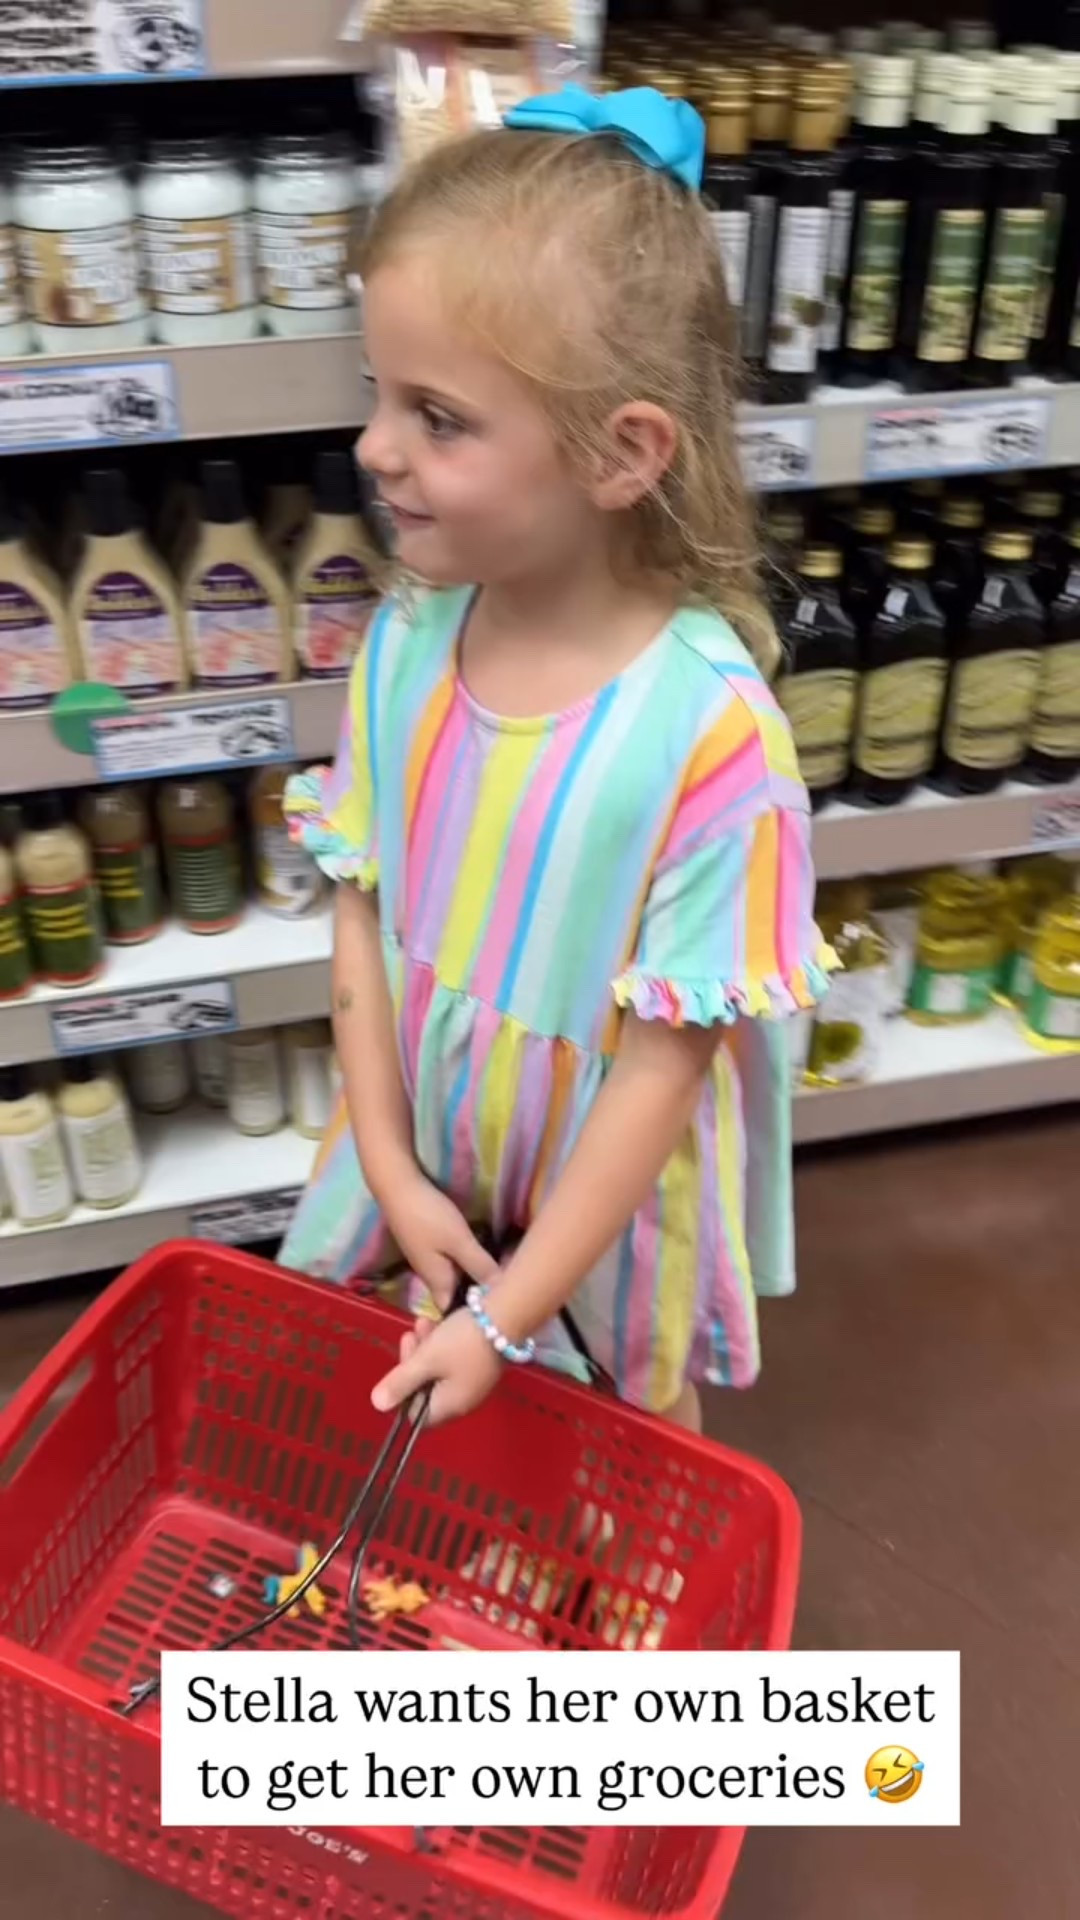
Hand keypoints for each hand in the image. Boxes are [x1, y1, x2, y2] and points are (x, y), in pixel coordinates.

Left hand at [371, 1309, 502, 1425]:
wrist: (507, 1316)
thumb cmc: (462, 1341)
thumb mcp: (427, 1359)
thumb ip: (400, 1381)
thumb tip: (376, 1405)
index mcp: (448, 1407)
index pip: (415, 1414)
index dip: (402, 1392)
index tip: (400, 1364)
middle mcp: (462, 1401)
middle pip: (425, 1389)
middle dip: (413, 1361)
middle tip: (410, 1333)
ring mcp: (474, 1383)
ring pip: (439, 1371)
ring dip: (426, 1348)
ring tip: (422, 1321)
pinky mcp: (481, 1364)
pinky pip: (454, 1361)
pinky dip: (442, 1345)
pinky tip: (438, 1323)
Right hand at [380, 1166, 497, 1309]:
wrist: (398, 1188)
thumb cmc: (428, 1218)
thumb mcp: (459, 1242)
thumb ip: (480, 1266)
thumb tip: (504, 1292)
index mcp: (438, 1283)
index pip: (454, 1312)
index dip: (472, 1315)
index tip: (499, 1310)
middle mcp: (431, 1277)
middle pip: (454, 1296)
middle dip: (475, 1296)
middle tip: (506, 1290)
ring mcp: (428, 1260)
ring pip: (453, 1278)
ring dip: (472, 1278)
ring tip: (499, 1273)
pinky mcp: (428, 1246)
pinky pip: (450, 1263)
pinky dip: (465, 1263)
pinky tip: (480, 1254)